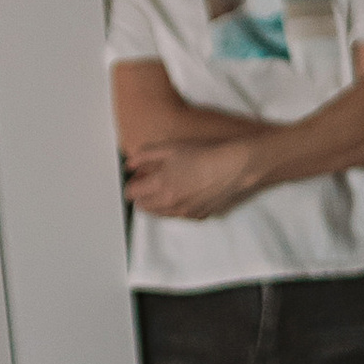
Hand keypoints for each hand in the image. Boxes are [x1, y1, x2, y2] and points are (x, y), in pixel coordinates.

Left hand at [123, 133, 273, 219]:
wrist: (235, 167)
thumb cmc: (204, 154)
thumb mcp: (169, 147)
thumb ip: (143, 155)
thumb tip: (129, 165)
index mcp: (161, 185)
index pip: (132, 193)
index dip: (131, 185)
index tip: (135, 179)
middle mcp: (171, 203)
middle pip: (144, 208)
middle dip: (141, 196)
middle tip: (147, 184)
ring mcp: (186, 212)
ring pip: (160, 214)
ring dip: (157, 204)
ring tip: (165, 188)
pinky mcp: (199, 216)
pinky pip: (179, 215)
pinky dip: (175, 207)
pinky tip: (183, 193)